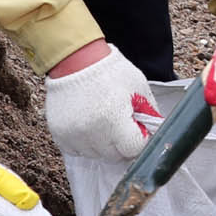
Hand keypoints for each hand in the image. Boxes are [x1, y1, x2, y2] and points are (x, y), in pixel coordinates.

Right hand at [44, 44, 160, 158]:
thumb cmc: (110, 71)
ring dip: (102, 143)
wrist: (75, 59)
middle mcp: (92, 132)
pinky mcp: (59, 134)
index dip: (139, 139)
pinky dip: (84, 142)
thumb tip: (157, 132)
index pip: (134, 149)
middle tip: (119, 122)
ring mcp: (73, 135)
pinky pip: (76, 150)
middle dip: (121, 143)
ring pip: (95, 155)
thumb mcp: (138, 86)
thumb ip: (150, 113)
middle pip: (114, 155)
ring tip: (102, 119)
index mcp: (114, 119)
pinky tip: (87, 122)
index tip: (137, 127)